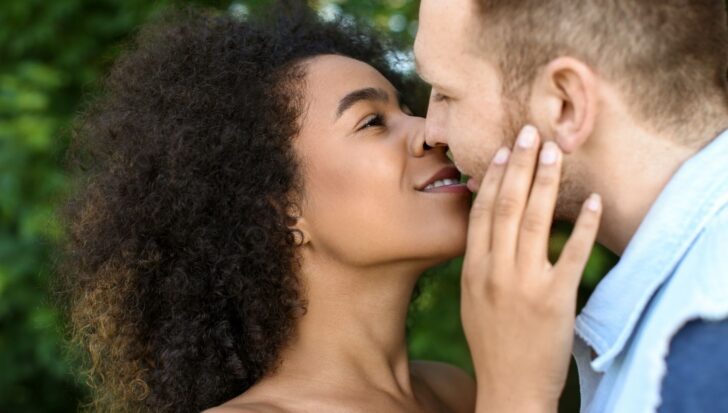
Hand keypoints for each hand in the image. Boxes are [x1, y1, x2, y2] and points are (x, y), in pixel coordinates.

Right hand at [461, 125, 601, 412]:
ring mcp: (524, 284)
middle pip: (507, 207)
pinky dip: (584, 227)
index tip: (504, 151)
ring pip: (534, 221)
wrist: (508, 387)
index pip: (482, 213)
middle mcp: (495, 271)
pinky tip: (594, 201)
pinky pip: (571, 255)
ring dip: (546, 183)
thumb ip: (480, 262)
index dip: (494, 178)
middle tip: (531, 133)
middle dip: (519, 166)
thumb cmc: (491, 342)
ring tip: (556, 151)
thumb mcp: (473, 298)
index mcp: (473, 269)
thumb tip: (487, 227)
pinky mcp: (555, 300)